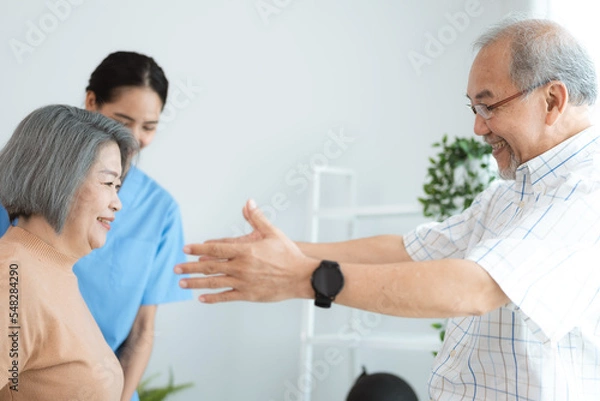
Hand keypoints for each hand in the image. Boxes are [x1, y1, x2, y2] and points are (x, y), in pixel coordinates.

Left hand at [175, 199, 316, 302]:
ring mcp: (243, 283)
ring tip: (182, 283)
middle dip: (190, 267)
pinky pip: (226, 297)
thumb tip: (248, 202)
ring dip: (195, 283)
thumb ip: (257, 218)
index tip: (185, 248)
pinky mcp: (248, 295)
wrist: (302, 276)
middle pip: (210, 266)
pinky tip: (202, 298)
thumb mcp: (272, 233)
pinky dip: (213, 298)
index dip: (198, 248)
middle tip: (175, 268)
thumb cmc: (288, 254)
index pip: (215, 248)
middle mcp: (241, 267)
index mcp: (245, 251)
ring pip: (214, 283)